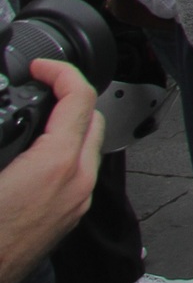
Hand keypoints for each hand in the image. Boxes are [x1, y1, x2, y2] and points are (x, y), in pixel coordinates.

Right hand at [0, 59, 104, 282]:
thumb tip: (0, 115)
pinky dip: (66, 150)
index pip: (79, 97)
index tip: (41, 67)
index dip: (60, 70)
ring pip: (89, 144)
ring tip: (36, 117)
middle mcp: (78, 181)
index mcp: (56, 165)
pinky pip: (80, 169)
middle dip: (70, 95)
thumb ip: (0, 134)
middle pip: (93, 117)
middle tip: (40, 87)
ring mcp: (77, 200)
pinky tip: (36, 151)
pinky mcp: (70, 215)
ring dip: (69, 123)